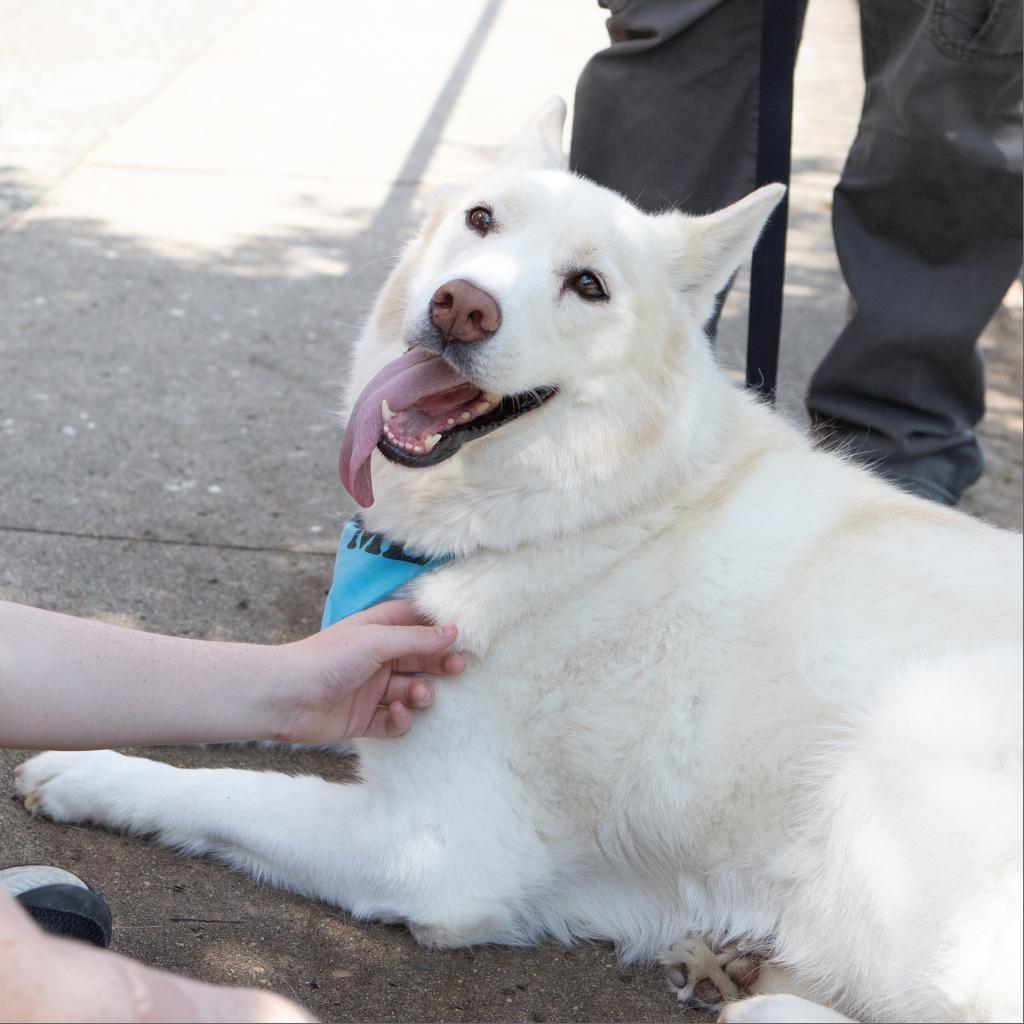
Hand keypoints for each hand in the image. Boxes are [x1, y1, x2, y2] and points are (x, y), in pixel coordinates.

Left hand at [275, 600, 462, 742]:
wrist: (285, 698)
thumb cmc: (327, 659)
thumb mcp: (377, 640)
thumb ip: (417, 639)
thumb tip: (453, 631)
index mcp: (377, 631)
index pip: (415, 623)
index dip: (438, 628)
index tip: (464, 635)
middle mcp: (376, 658)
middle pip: (418, 659)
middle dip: (438, 664)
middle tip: (457, 668)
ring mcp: (370, 689)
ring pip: (409, 691)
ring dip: (420, 694)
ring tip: (419, 696)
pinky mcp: (364, 718)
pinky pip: (393, 721)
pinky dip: (400, 719)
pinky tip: (396, 713)